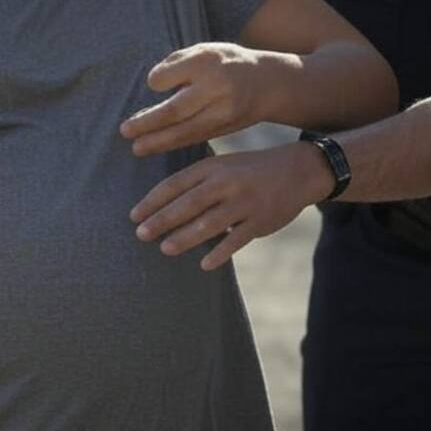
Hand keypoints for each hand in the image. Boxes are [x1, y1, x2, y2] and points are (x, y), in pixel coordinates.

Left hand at [120, 43, 286, 155]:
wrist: (269, 82)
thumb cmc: (226, 62)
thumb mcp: (205, 49)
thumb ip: (177, 63)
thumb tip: (152, 84)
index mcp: (206, 60)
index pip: (169, 75)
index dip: (156, 81)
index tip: (153, 84)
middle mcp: (216, 86)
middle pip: (175, 109)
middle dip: (147, 123)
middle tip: (124, 130)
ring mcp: (223, 110)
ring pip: (185, 130)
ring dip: (157, 141)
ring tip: (136, 148)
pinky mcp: (226, 127)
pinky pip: (194, 138)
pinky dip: (173, 144)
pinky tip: (156, 146)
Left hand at [129, 143, 322, 270]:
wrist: (297, 170)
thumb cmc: (248, 171)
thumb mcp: (221, 166)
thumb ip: (195, 182)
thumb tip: (160, 205)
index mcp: (212, 167)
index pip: (175, 183)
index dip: (153, 200)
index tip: (133, 216)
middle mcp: (226, 183)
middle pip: (188, 203)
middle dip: (162, 219)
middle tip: (140, 234)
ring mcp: (244, 202)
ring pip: (210, 223)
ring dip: (186, 237)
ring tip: (165, 249)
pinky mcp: (260, 221)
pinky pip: (237, 239)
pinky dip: (221, 252)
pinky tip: (205, 264)